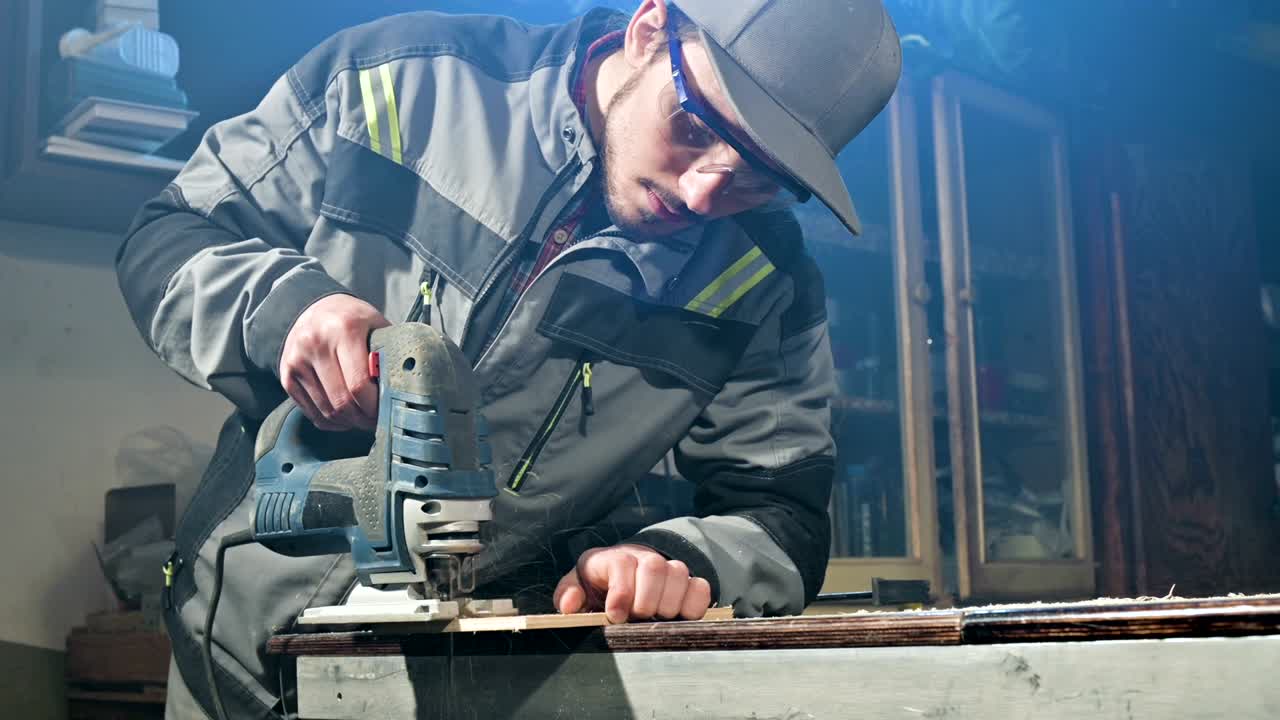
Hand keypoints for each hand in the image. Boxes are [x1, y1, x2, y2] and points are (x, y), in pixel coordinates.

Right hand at [279, 294, 390, 431]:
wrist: (312, 308)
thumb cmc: (352, 320)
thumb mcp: (376, 324)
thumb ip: (389, 351)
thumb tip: (406, 385)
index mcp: (344, 330)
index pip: (359, 384)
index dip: (374, 407)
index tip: (387, 412)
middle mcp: (315, 344)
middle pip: (342, 402)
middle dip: (363, 419)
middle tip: (378, 422)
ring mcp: (296, 361)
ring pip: (327, 410)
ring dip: (349, 423)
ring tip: (364, 420)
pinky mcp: (286, 375)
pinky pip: (311, 412)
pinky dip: (331, 421)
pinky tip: (345, 418)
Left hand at [554, 544, 712, 623]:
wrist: (621, 576)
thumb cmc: (597, 586)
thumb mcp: (577, 587)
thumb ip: (567, 595)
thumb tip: (568, 607)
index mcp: (612, 558)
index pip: (622, 564)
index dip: (621, 591)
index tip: (615, 615)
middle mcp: (642, 557)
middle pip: (654, 567)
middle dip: (646, 599)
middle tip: (637, 617)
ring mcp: (667, 568)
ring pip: (679, 573)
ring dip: (668, 604)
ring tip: (655, 619)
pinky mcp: (687, 582)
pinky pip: (701, 587)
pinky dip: (694, 605)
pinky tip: (679, 618)